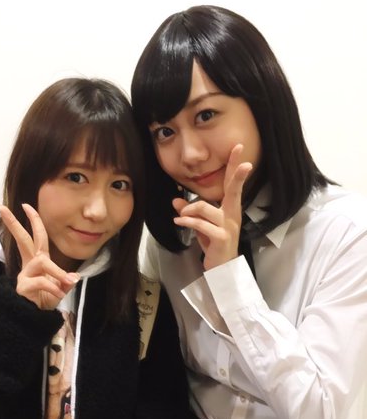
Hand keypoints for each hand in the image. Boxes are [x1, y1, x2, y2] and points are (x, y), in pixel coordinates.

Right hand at [0, 203, 79, 309]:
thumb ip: (65, 282)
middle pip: (22, 239)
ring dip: (56, 271)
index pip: (35, 237)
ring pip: (41, 262)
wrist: (33, 319)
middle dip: (14, 223)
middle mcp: (29, 265)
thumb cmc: (45, 300)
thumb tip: (74, 278)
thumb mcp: (59, 289)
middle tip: (3, 208)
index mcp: (38, 261)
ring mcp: (24, 275)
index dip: (33, 221)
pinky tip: (59, 295)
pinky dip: (53, 287)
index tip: (26, 206)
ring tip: (66, 283)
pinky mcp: (23, 287)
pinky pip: (41, 282)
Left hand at [172, 143, 251, 270]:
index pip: (232, 184)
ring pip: (204, 207)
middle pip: (234, 189)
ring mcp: (228, 226)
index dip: (235, 166)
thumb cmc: (213, 245)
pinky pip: (200, 224)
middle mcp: (232, 215)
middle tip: (242, 157)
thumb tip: (176, 200)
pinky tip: (178, 221)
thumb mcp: (201, 227)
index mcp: (230, 209)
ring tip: (180, 216)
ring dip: (188, 209)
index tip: (238, 148)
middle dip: (237, 173)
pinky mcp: (221, 237)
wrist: (221, 270)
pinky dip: (187, 221)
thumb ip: (190, 213)